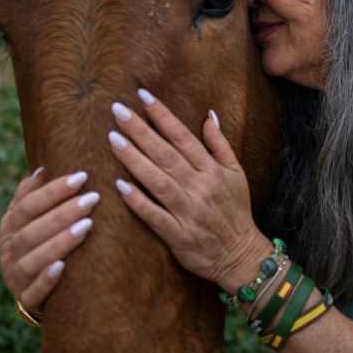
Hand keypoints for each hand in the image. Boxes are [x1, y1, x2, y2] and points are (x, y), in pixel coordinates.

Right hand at [0, 168, 99, 310]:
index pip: (28, 205)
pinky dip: (46, 280)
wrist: (35, 290)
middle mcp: (8, 250)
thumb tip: (44, 169)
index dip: (53, 190)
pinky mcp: (26, 300)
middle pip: (31, 230)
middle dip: (62, 213)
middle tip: (92, 199)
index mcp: (9, 225)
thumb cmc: (41, 242)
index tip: (82, 177)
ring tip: (87, 226)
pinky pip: (33, 292)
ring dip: (59, 242)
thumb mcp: (33, 219)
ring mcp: (15, 276)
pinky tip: (62, 268)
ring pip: (33, 259)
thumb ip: (34, 195)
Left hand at [107, 89, 269, 288]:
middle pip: (165, 154)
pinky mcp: (177, 234)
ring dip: (134, 159)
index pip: (183, 136)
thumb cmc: (236, 211)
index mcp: (212, 170)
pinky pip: (155, 215)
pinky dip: (138, 201)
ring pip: (157, 180)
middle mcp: (199, 186)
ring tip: (112, 139)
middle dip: (140, 130)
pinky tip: (119, 185)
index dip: (162, 115)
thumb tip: (208, 115)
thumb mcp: (236, 174)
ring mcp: (188, 211)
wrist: (240, 255)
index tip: (142, 96)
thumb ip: (220, 144)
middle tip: (117, 110)